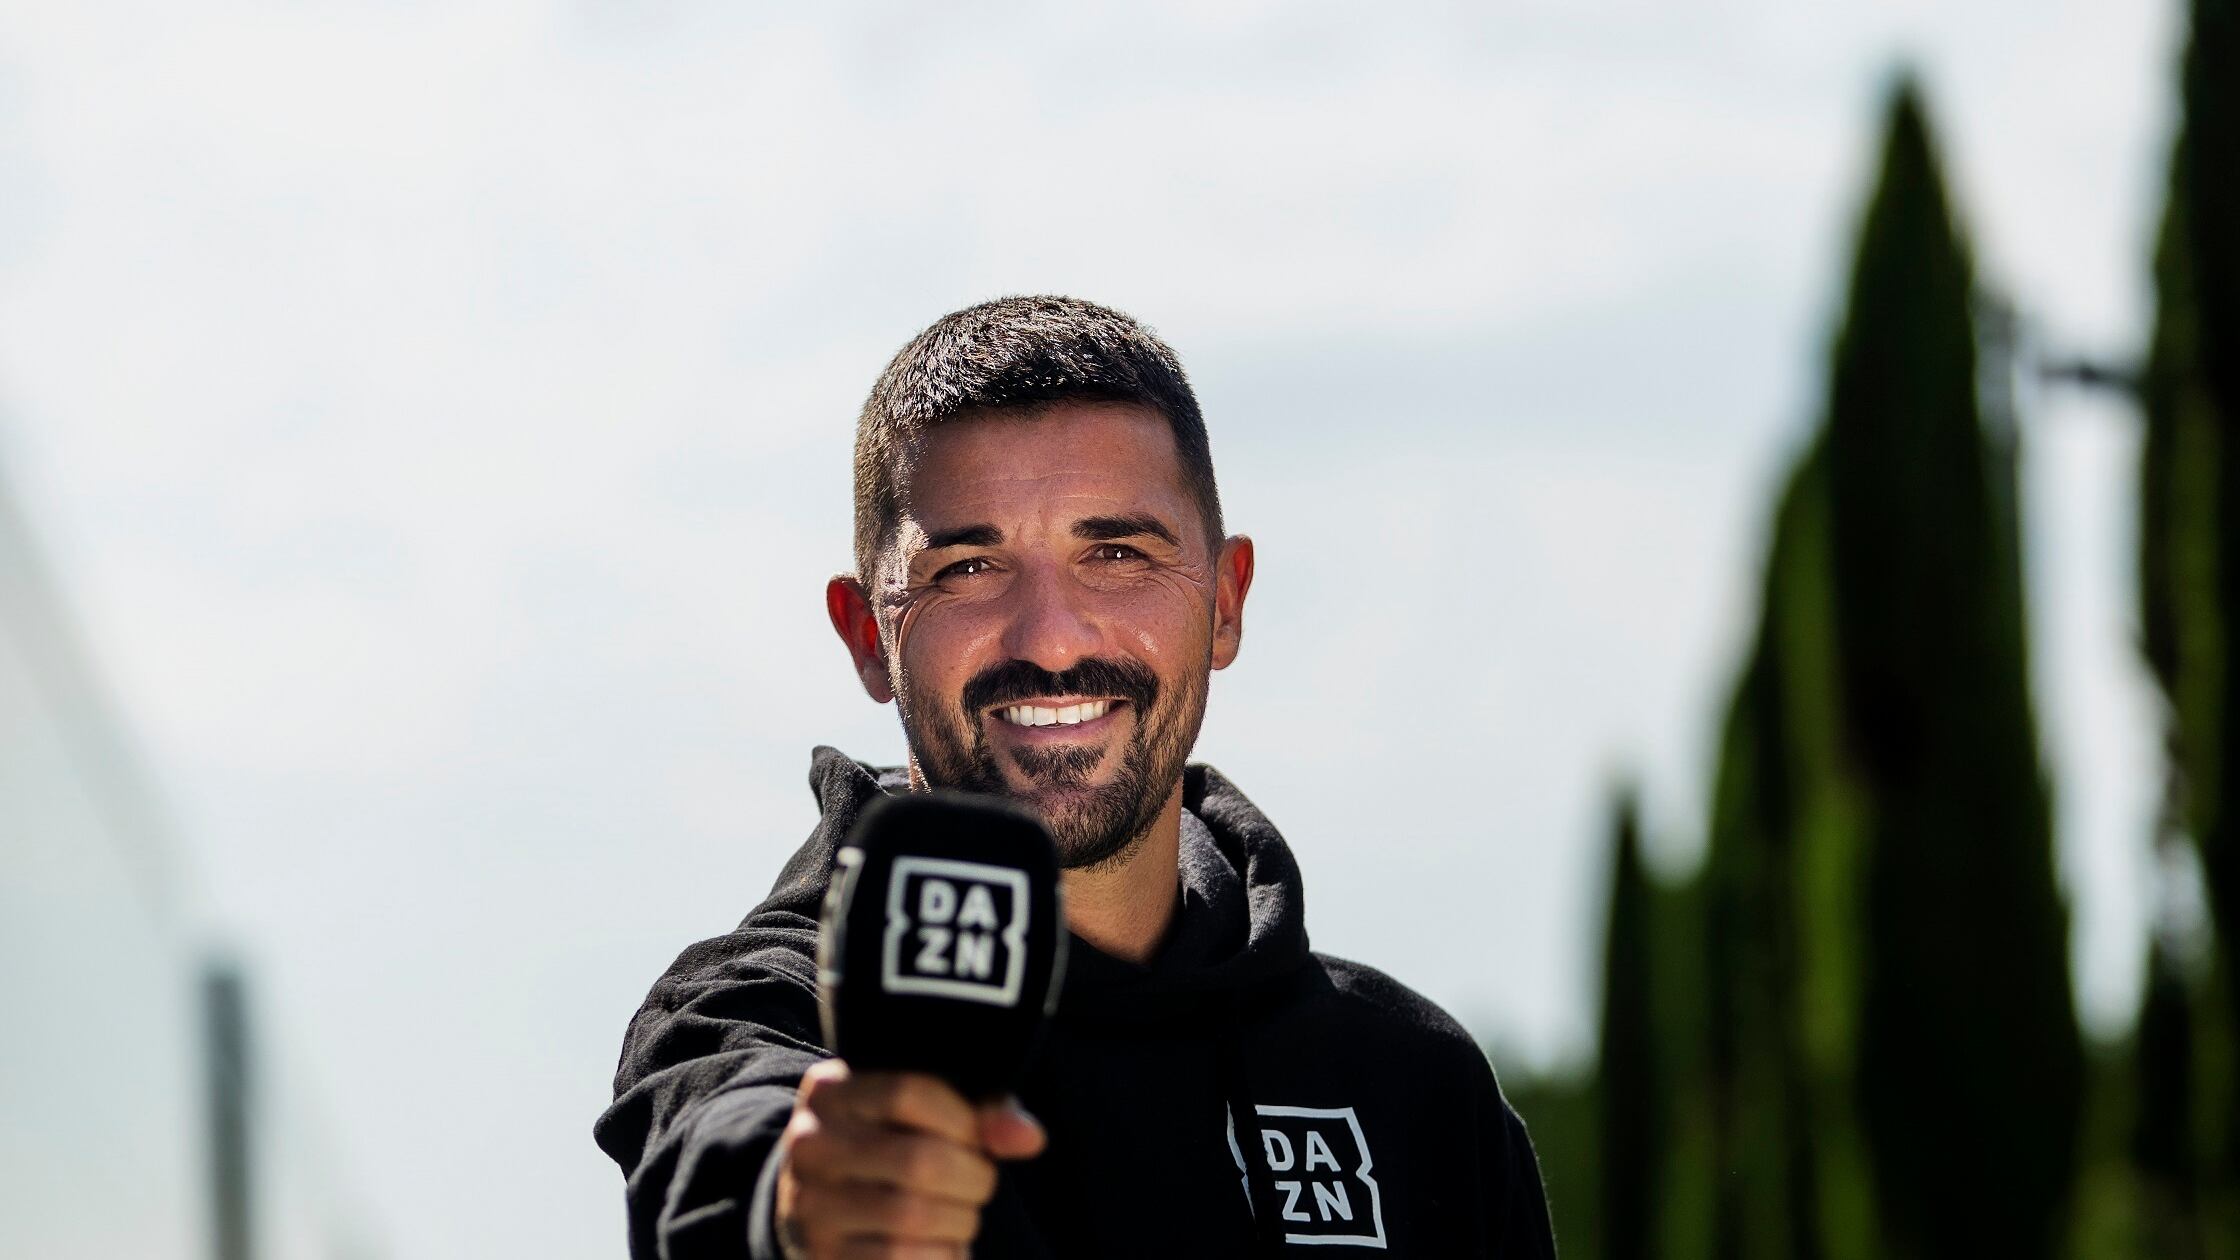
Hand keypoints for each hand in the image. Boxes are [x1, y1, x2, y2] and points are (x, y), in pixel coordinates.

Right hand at [774, 1060, 1045, 1259]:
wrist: (828, 1204)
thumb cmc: (896, 1143)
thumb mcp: (927, 1111)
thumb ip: (981, 1112)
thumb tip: (1029, 1138)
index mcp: (832, 1090)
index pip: (907, 1092)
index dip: (962, 1119)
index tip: (979, 1136)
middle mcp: (809, 1143)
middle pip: (919, 1160)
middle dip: (973, 1177)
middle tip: (980, 1182)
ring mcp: (810, 1203)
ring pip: (912, 1215)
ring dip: (960, 1220)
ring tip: (961, 1212)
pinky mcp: (822, 1254)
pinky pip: (899, 1258)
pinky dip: (941, 1253)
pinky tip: (942, 1242)